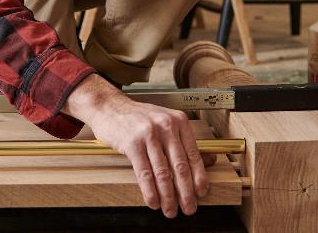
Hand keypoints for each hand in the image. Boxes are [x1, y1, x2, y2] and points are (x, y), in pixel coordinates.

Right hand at [64, 74, 211, 217]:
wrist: (109, 107)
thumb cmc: (138, 117)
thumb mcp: (165, 121)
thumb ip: (183, 141)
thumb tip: (208, 162)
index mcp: (179, 121)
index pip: (193, 154)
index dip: (199, 177)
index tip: (201, 192)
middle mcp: (166, 126)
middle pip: (180, 166)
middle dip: (186, 192)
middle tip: (189, 208)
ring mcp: (148, 134)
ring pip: (163, 172)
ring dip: (168, 196)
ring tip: (170, 210)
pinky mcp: (132, 143)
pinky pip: (144, 173)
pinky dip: (150, 191)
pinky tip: (153, 202)